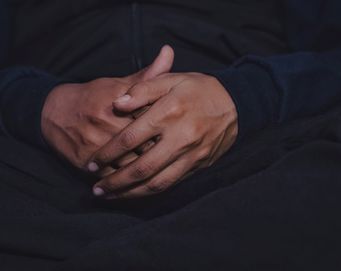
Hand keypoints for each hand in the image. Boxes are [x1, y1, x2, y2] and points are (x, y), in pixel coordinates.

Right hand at [41, 45, 174, 173]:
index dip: (171, 132)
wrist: (55, 112)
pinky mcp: (85, 162)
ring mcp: (96, 145)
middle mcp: (109, 126)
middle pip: (145, 147)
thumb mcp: (119, 83)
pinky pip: (112, 177)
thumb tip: (169, 52)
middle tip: (179, 160)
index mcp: (122, 105)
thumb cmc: (94, 95)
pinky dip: (127, 184)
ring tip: (164, 175)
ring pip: (130, 167)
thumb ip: (148, 75)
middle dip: (164, 156)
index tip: (185, 137)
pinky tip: (140, 185)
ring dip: (148, 174)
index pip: (153, 122)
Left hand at [88, 72, 237, 197]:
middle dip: (116, 182)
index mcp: (169, 112)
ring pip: (157, 182)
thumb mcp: (172, 79)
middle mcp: (180, 137)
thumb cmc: (199, 89)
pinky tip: (137, 193)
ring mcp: (191, 154)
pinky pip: (172, 183)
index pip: (130, 138)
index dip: (108, 153)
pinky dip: (151, 191)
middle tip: (96, 190)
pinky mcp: (199, 165)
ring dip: (131, 193)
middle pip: (142, 167)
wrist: (236, 104)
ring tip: (111, 197)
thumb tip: (118, 103)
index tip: (92, 163)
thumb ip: (143, 88)